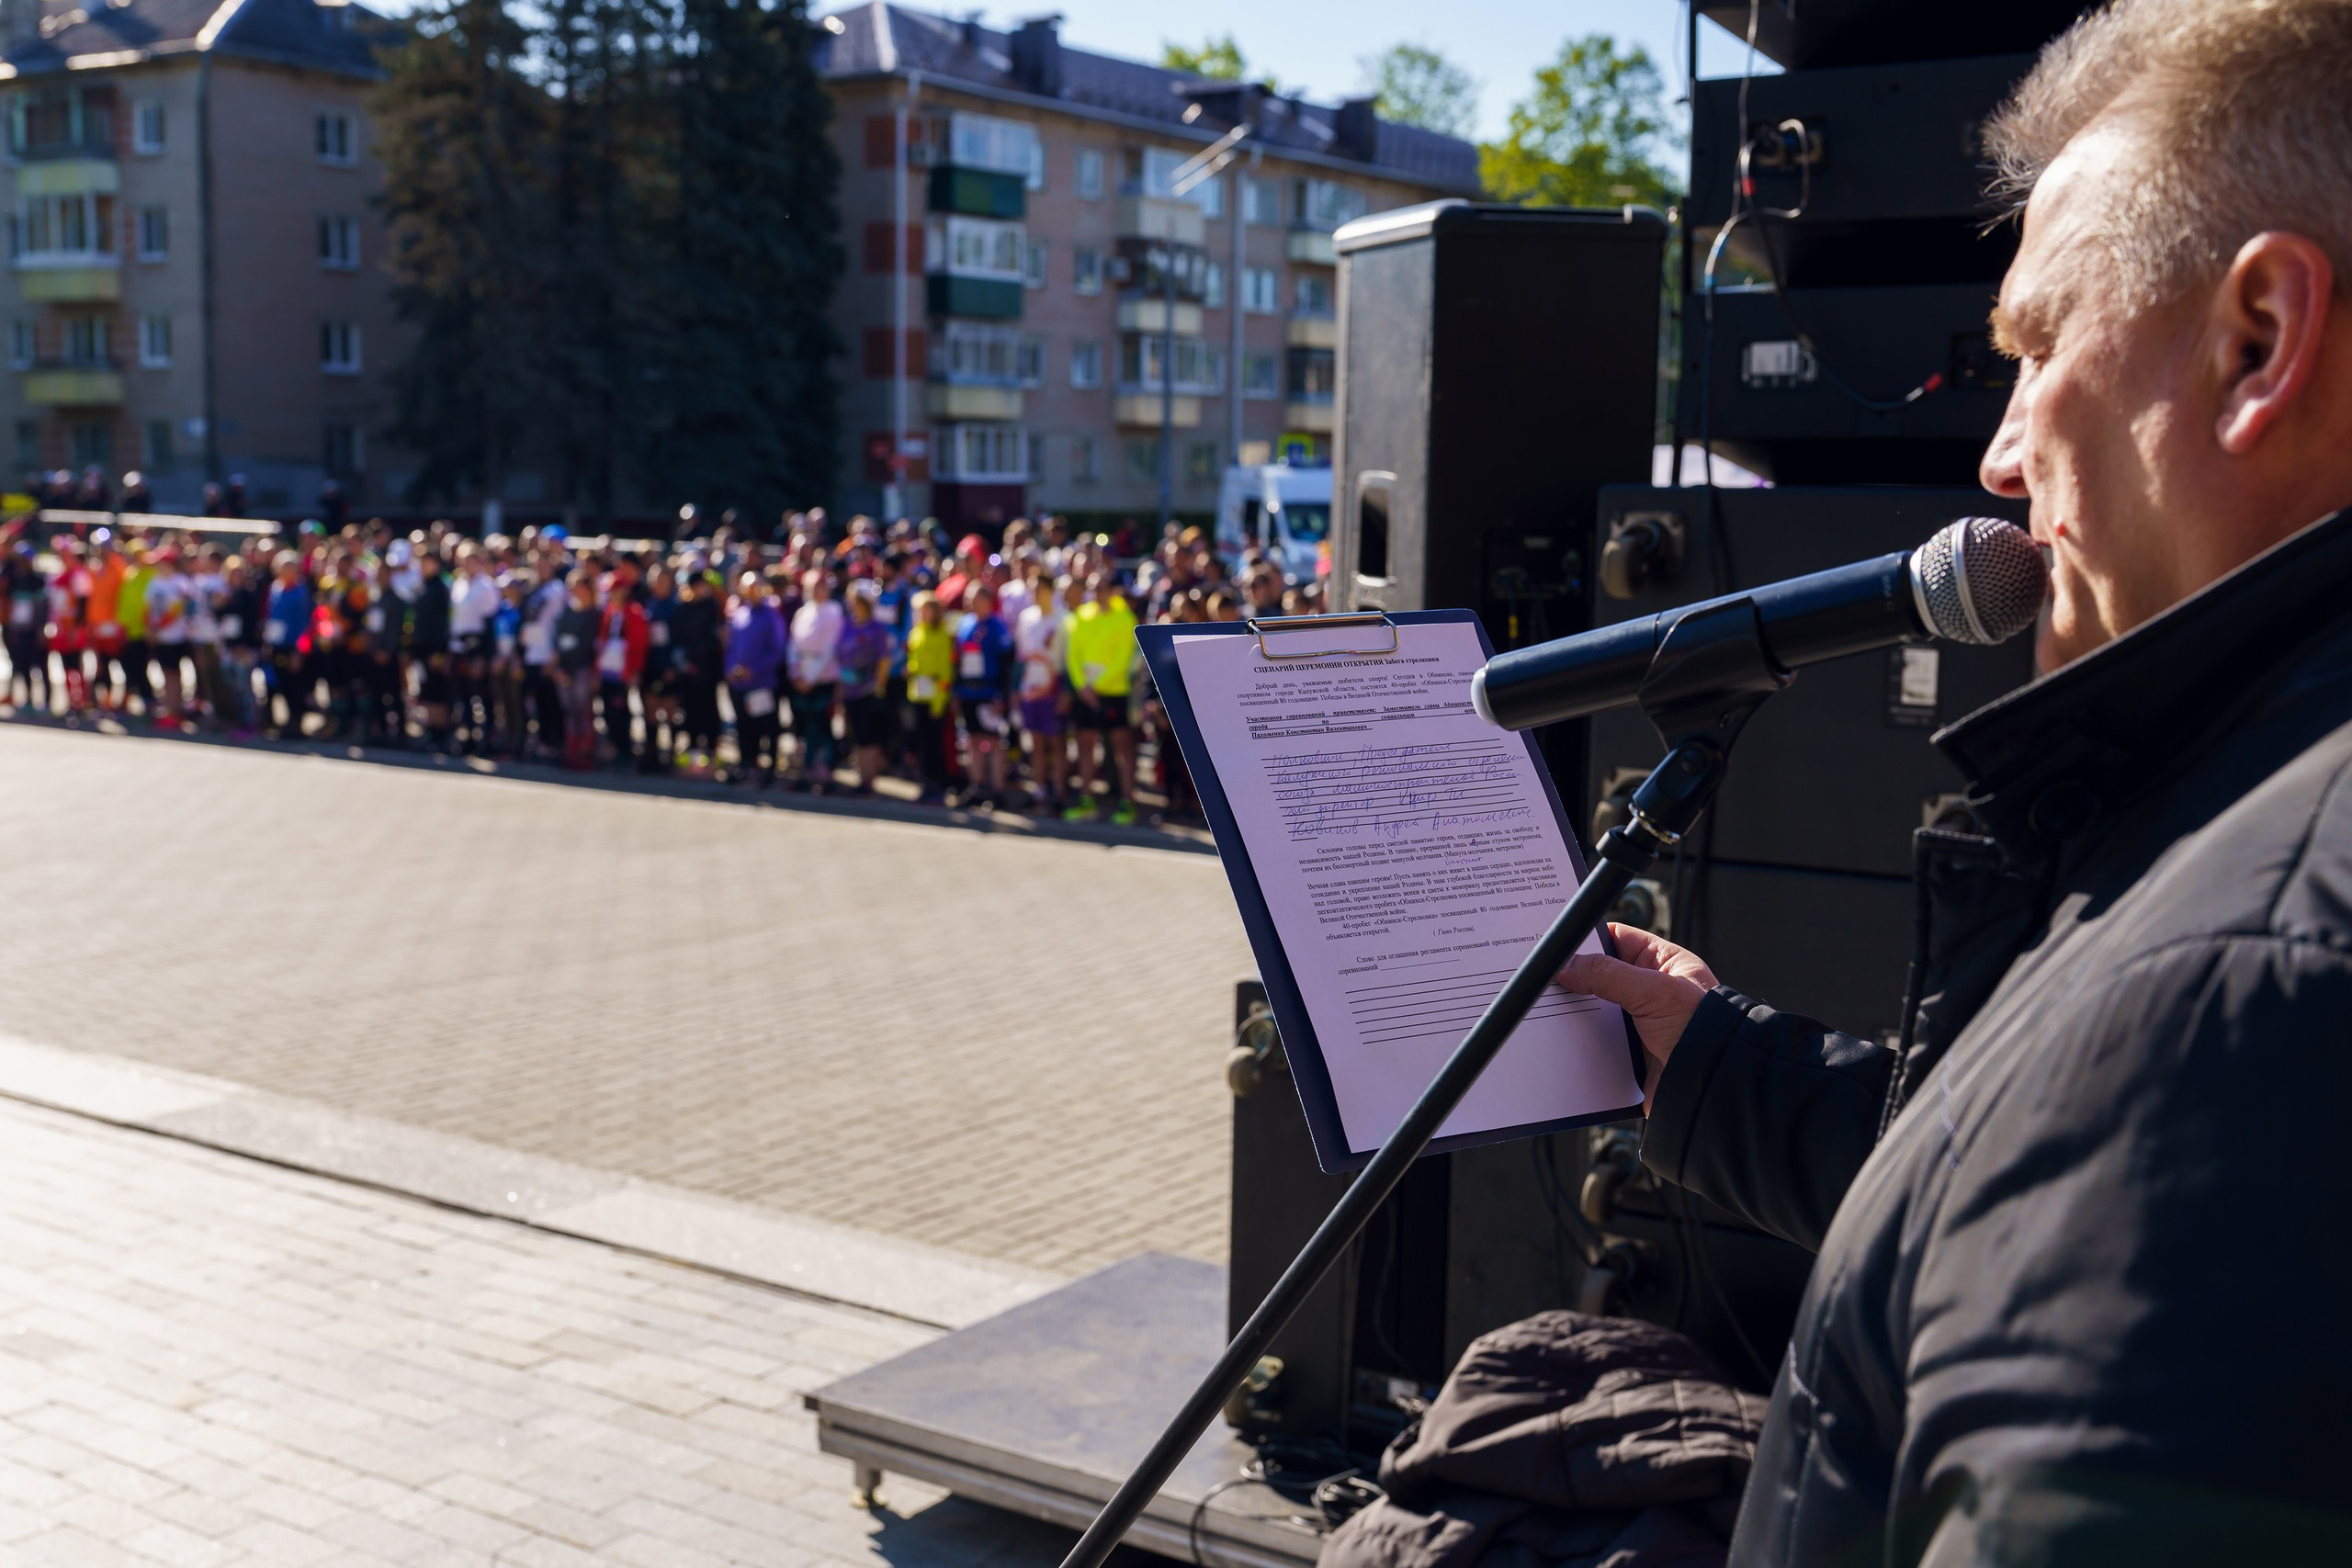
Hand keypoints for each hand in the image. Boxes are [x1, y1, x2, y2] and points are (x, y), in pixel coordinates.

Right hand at [1559, 924, 1717, 1113]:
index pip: (1617, 939)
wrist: (1714, 1087)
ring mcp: (1637, 1023)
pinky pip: (1594, 1042)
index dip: (1588, 939)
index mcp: (1662, 964)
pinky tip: (1563, 1042)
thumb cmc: (1704, 1031)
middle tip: (1548, 979)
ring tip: (1550, 1012)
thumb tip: (1567, 966)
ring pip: (1593, 1011)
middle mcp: (1649, 991)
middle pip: (1599, 976)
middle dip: (1575, 980)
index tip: (1558, 943)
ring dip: (1575, 1015)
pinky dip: (1579, 1043)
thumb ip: (1608, 974)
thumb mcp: (1654, 992)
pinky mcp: (1628, 1053)